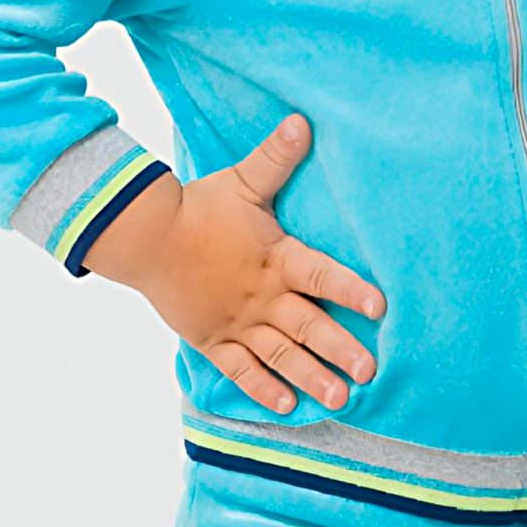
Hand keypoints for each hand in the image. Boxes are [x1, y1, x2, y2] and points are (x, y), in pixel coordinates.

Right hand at [133, 113, 385, 415]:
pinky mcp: (213, 339)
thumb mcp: (244, 180)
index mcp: (275, 258)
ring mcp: (236, 322)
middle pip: (307, 326)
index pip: (322, 275)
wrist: (146, 236)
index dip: (351, 289)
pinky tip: (285, 406)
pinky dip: (262, 389)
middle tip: (369, 373)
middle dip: (340, 349)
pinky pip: (240, 369)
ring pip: (279, 355)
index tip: (380, 307)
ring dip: (310, 377)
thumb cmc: (200, 206)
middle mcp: (261, 295)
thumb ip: (277, 156)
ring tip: (339, 398)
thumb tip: (303, 120)